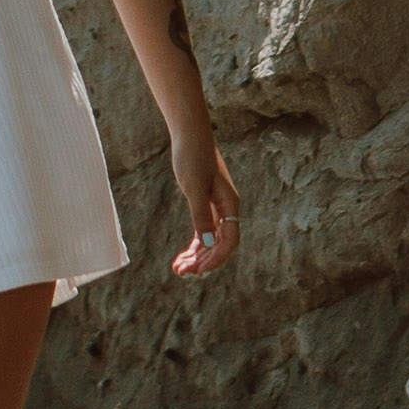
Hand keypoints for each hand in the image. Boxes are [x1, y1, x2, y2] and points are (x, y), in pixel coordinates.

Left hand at [166, 123, 236, 280]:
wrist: (189, 134)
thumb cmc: (192, 156)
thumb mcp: (194, 187)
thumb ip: (201, 215)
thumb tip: (209, 243)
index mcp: (229, 204)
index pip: (230, 241)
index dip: (217, 258)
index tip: (199, 271)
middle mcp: (227, 209)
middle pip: (220, 245)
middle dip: (204, 261)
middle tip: (182, 273)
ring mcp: (216, 208)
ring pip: (211, 241)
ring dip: (197, 257)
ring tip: (178, 270)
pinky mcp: (205, 204)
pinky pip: (203, 233)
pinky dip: (194, 246)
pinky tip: (182, 258)